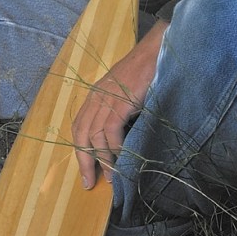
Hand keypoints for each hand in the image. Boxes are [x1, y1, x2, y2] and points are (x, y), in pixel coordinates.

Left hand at [72, 19, 167, 188]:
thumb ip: (117, 110)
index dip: (80, 151)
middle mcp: (96, 97)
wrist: (158, 52)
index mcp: (95, 95)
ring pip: (95, 137)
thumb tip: (117, 140)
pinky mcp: (119, 102)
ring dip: (103, 160)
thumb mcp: (124, 91)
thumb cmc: (146, 71)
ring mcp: (106, 99)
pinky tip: (123, 157)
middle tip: (91, 183)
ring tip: (112, 176)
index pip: (79, 127)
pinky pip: (111, 131)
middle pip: (81, 135)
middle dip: (85, 162)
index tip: (86, 172)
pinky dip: (115, 147)